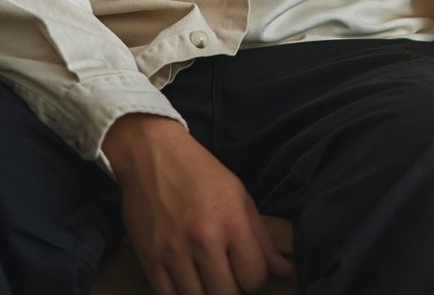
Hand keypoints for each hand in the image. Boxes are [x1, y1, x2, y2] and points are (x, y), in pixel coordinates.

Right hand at [102, 114, 292, 294]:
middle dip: (230, 287)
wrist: (151, 153)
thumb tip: (284, 270)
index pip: (254, 277)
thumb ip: (261, 236)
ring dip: (204, 292)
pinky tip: (184, 278)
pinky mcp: (148, 257)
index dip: (254, 276)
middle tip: (224, 272)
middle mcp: (204, 239)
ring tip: (204, 274)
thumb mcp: (238, 194)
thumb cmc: (199, 171)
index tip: (244, 266)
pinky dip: (179, 293)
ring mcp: (173, 251)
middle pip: (226, 294)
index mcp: (231, 221)